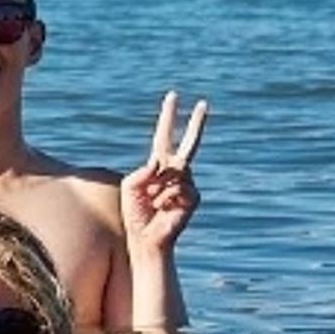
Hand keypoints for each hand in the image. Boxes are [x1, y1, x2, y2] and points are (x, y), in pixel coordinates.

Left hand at [121, 91, 208, 256]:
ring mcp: (187, 183)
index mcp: (159, 165)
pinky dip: (165, 198)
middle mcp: (176, 171)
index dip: (168, 116)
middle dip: (197, 123)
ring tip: (153, 203)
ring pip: (174, 172)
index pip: (165, 135)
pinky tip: (164, 210)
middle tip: (204, 103)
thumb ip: (140, 172)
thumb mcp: (129, 188)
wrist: (146, 237)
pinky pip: (178, 188)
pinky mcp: (194, 197)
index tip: (173, 96)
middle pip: (189, 143)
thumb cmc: (136, 213)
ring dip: (157, 188)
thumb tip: (159, 163)